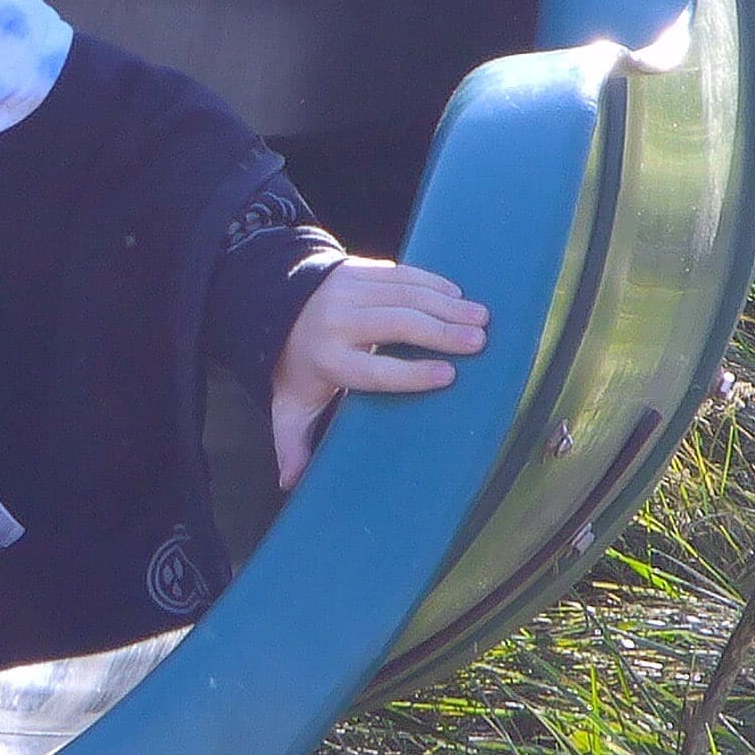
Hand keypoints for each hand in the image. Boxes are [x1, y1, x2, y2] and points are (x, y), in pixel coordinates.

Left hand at [268, 258, 487, 489]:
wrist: (273, 304)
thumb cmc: (294, 365)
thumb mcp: (288, 407)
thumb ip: (291, 444)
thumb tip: (290, 485)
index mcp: (326, 360)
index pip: (373, 370)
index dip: (412, 374)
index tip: (449, 376)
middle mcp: (337, 321)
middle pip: (396, 325)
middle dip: (442, 333)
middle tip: (480, 342)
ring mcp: (347, 290)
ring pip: (403, 295)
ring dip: (446, 306)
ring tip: (482, 318)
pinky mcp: (357, 269)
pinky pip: (400, 273)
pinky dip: (432, 282)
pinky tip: (457, 294)